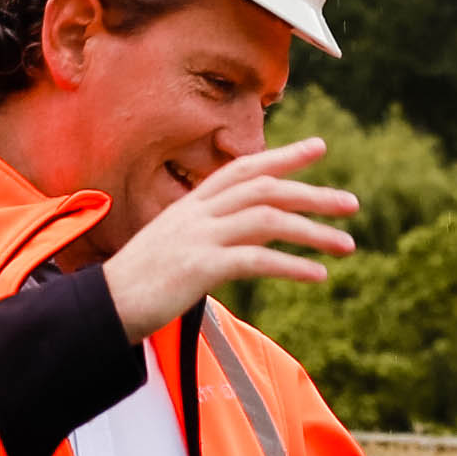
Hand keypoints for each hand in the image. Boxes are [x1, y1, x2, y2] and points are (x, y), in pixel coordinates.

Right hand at [99, 138, 358, 340]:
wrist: (104, 308)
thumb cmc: (141, 285)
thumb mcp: (177, 249)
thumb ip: (212, 237)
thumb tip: (251, 240)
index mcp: (191, 204)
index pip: (243, 168)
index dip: (283, 156)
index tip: (319, 147)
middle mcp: (196, 213)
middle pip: (264, 189)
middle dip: (312, 193)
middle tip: (352, 204)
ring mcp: (198, 237)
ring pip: (267, 220)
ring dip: (313, 231)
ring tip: (348, 244)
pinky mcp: (199, 267)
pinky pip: (257, 259)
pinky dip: (292, 265)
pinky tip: (319, 275)